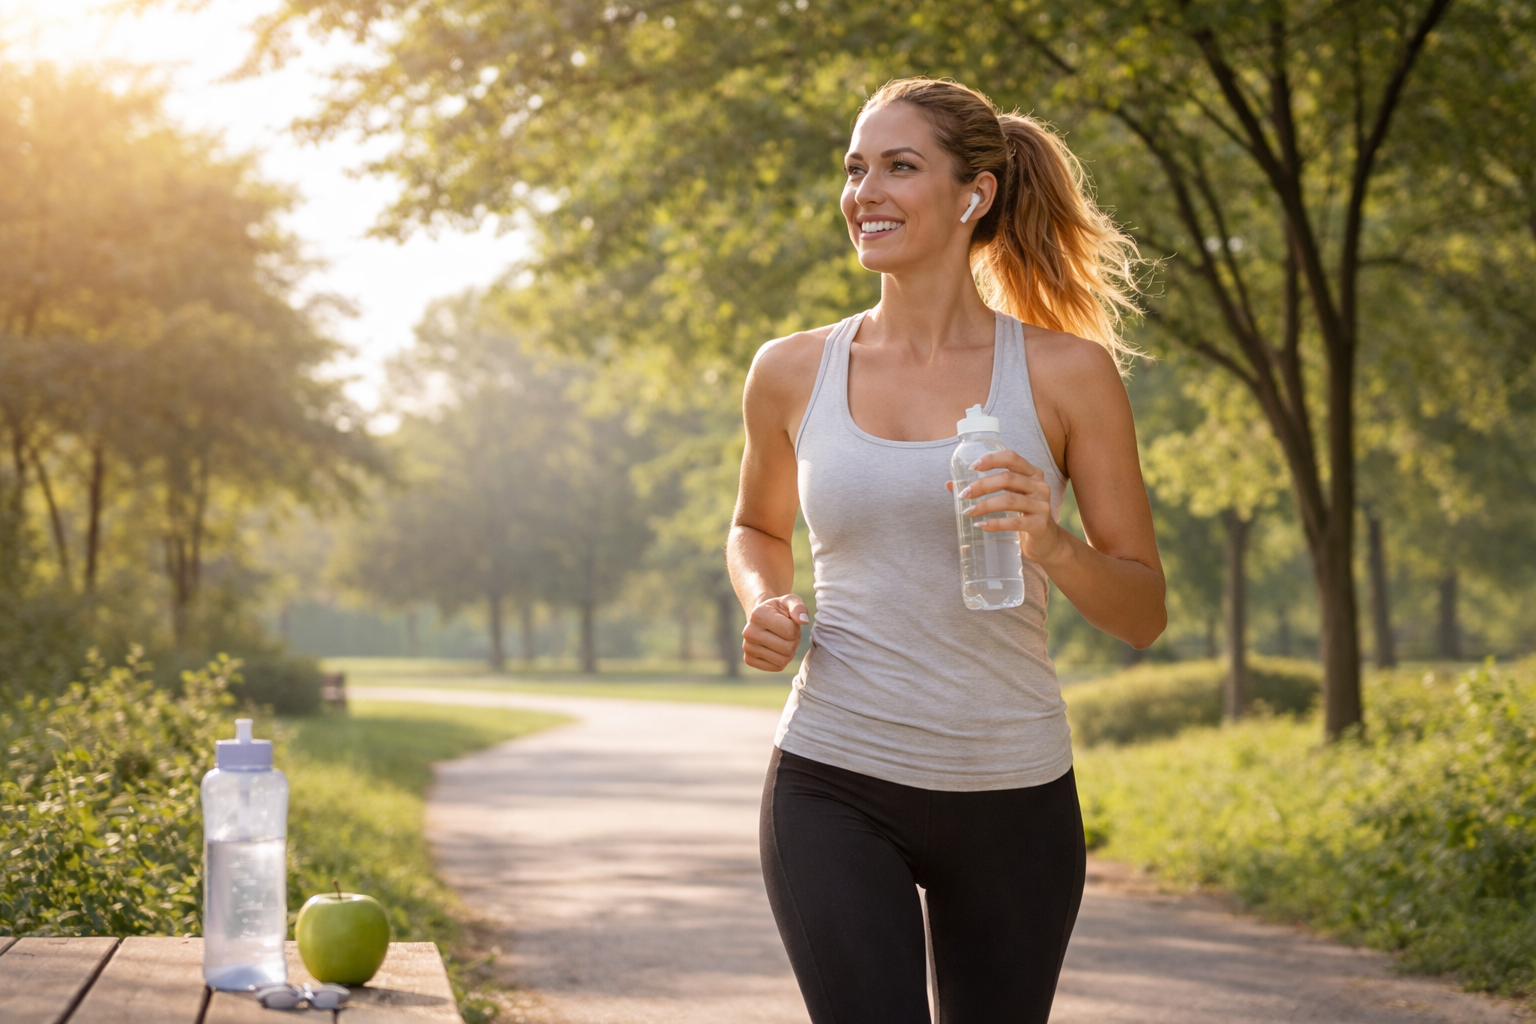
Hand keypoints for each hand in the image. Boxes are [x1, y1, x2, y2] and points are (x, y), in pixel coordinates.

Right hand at [742, 593, 809, 671]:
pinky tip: (777, 649)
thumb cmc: (779, 609)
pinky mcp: (749, 660)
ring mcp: (747, 647)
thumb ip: (799, 607)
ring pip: (783, 660)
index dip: (795, 628)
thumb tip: (803, 620)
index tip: (790, 623)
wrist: (762, 618)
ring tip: (783, 640)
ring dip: (789, 651)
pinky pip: (777, 667)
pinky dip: (782, 660)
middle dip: (794, 641)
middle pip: (787, 648)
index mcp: (758, 614)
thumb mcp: (791, 601)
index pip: (789, 631)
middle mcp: (749, 632)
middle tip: (789, 634)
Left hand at [947, 449, 1066, 564]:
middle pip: (1008, 478)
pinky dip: (995, 523)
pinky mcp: (1040, 524)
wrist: (1046, 542)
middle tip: (963, 495)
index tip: (972, 466)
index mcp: (1032, 474)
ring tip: (968, 512)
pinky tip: (981, 525)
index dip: (992, 459)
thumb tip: (949, 485)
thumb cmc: (1023, 514)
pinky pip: (1015, 522)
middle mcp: (1039, 486)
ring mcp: (1042, 505)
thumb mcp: (1009, 497)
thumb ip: (985, 489)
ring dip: (985, 505)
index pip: (1012, 458)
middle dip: (982, 485)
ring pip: (1009, 500)